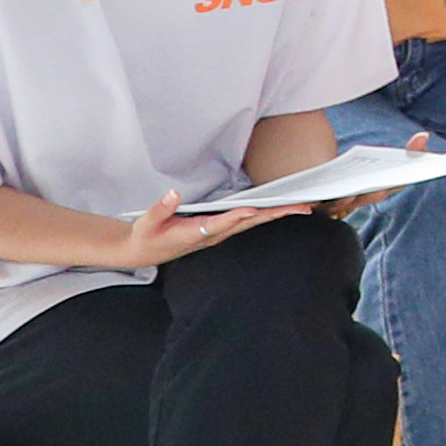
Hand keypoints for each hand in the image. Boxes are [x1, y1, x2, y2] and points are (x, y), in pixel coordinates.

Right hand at [101, 190, 294, 270]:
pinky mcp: (220, 230)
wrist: (145, 251)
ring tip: (301, 206)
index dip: (234, 217)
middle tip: (301, 207)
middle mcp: (212, 235)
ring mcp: (218, 233)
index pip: (218, 224)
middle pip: (247, 224)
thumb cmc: (147, 235)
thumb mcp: (147, 222)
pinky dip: (265, 215)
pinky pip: (247, 222)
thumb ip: (160, 208)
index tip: (251, 210)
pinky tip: (279, 209)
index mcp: (194, 233)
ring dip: (276, 215)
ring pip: (252, 223)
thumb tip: (173, 193)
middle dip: (273, 215)